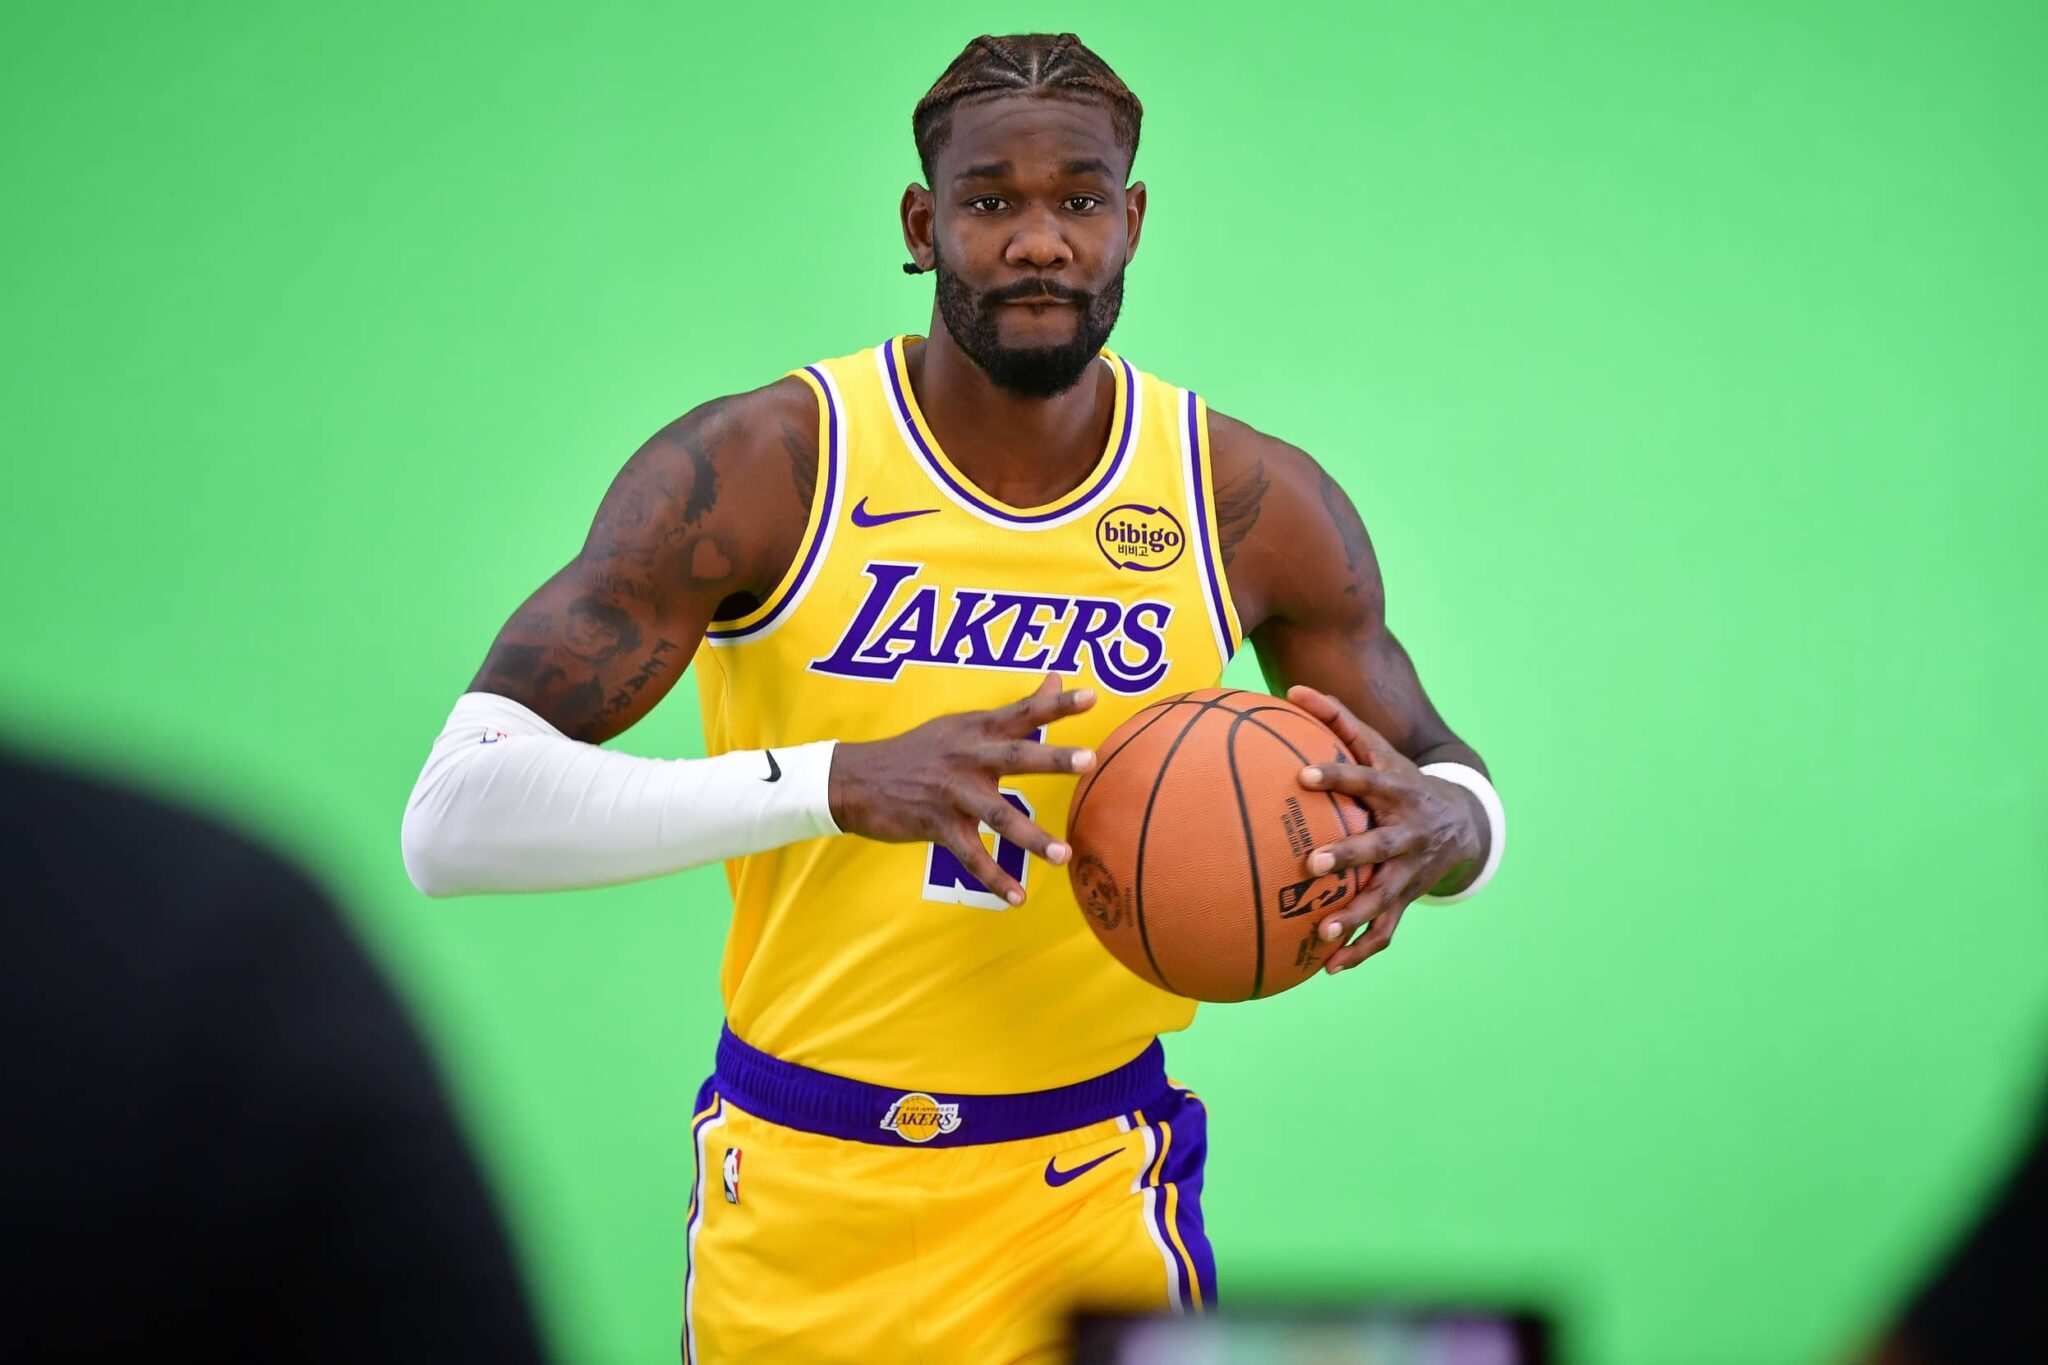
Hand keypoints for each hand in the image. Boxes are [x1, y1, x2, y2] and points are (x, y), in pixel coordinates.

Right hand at [828, 676, 1097, 905]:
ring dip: (1032, 837)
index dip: (1057, 704)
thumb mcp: (963, 723)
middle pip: (1016, 756)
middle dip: (1052, 758)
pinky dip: (994, 879)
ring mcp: (952, 793)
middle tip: (1088, 760)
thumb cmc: (919, 750)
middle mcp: (967, 757)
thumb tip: (1056, 678)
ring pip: (998, 815)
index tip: (1091, 696)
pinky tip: (1018, 897)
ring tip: (1064, 855)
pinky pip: (970, 856)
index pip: (1023, 712)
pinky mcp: (936, 825)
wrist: (856, 779)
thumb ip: (1015, 710)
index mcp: (976, 730)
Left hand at [1288, 685, 1484, 972]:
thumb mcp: (1379, 747)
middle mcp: (1406, 834)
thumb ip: (1337, 718)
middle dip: (1350, 856)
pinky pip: (1386, 931)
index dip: (1337, 776)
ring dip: (1355, 917)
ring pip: (1384, 898)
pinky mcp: (1406, 899)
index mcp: (1397, 792)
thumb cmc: (1402, 780)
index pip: (1365, 780)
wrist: (1464, 823)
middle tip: (1314, 864)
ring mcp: (1409, 871)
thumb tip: (1291, 689)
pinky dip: (1360, 950)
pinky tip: (1328, 967)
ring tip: (1322, 933)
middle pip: (1379, 847)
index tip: (1303, 776)